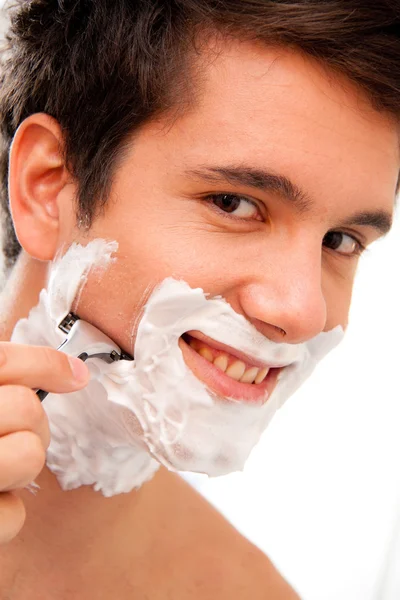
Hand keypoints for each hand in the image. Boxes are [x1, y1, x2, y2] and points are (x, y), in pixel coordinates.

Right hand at [0, 343, 88, 543]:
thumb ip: (10, 371)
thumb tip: (77, 374)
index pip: (3, 362)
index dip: (47, 365)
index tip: (74, 376)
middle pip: (25, 408)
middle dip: (30, 422)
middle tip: (5, 432)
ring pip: (30, 455)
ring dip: (20, 465)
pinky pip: (14, 514)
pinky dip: (5, 512)